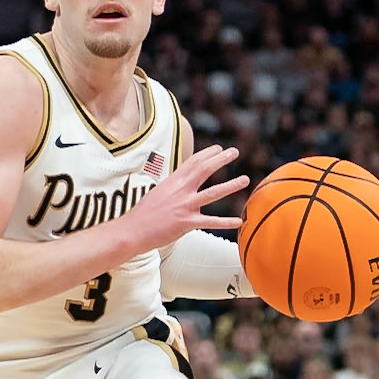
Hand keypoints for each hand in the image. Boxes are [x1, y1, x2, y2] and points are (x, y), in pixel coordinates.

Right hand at [128, 144, 248, 250]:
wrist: (133, 230)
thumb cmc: (145, 213)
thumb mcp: (159, 192)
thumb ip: (174, 187)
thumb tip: (184, 184)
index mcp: (173, 181)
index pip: (193, 162)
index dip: (208, 153)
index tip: (219, 148)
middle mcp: (180, 190)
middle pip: (204, 169)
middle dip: (221, 159)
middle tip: (235, 151)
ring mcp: (184, 205)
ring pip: (213, 193)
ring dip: (231, 185)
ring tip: (245, 180)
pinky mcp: (187, 222)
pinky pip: (210, 221)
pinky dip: (226, 222)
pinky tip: (238, 221)